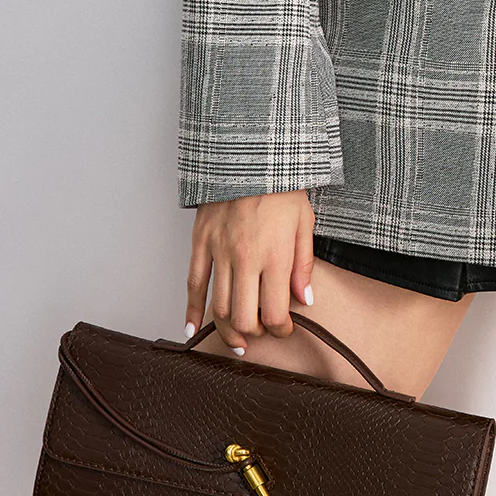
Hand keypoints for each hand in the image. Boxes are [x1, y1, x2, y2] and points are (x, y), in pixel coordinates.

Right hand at [185, 189, 315, 355]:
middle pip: (243, 316)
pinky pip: (193, 283)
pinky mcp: (201, 242)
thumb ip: (303, 265)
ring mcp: (219, 251)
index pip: (275, 312)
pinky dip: (191, 309)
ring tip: (236, 339)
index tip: (284, 329)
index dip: (280, 330)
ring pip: (217, 306)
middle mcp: (245, 257)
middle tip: (260, 334)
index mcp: (275, 254)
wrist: (253, 156)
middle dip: (254, 333)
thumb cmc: (282, 188)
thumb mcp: (304, 223)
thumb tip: (304, 300)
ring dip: (226, 330)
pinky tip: (193, 327)